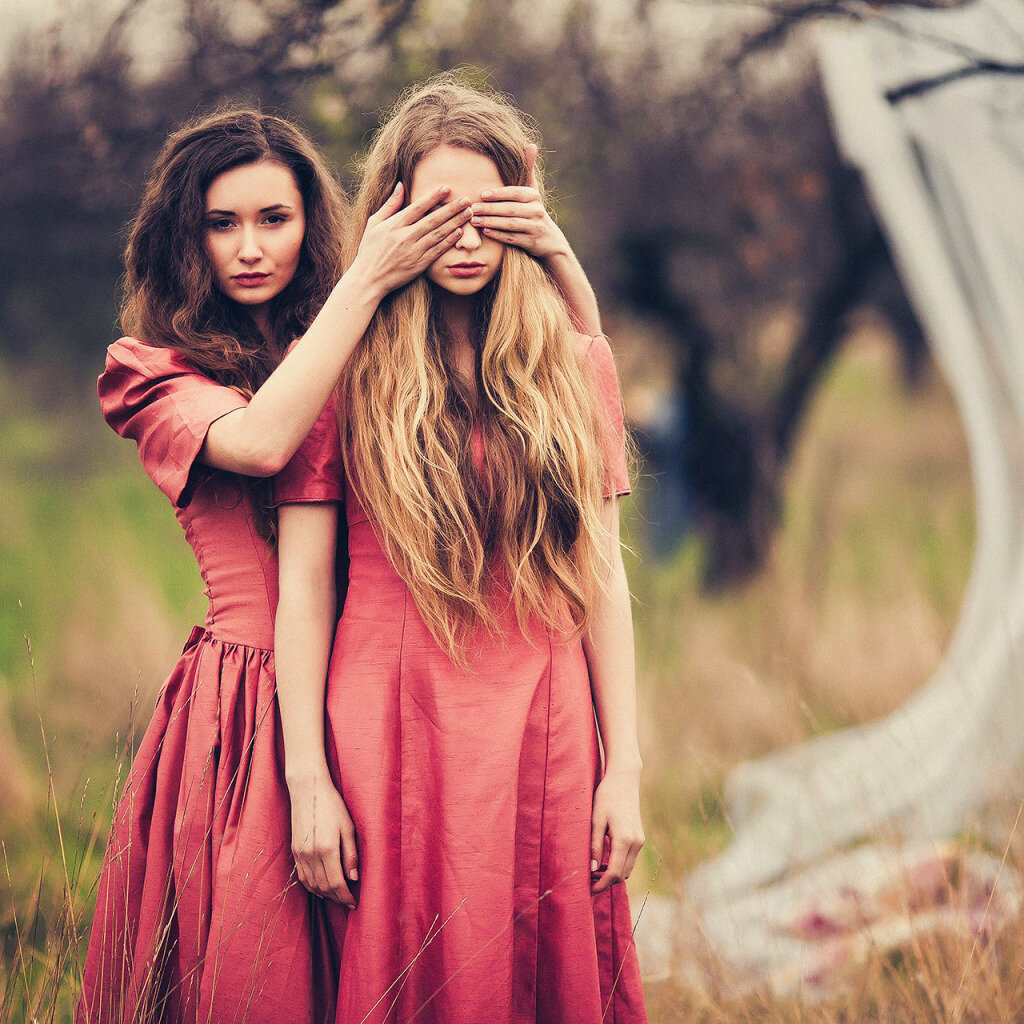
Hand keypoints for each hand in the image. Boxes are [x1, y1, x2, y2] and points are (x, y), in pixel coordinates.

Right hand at [288, 771, 358, 907]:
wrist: (308, 789)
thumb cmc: (332, 805)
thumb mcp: (348, 827)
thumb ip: (351, 854)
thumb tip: (353, 878)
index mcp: (327, 849)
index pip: (336, 884)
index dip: (345, 897)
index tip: (354, 903)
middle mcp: (311, 855)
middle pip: (323, 888)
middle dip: (336, 898)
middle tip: (347, 902)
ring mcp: (300, 854)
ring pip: (311, 885)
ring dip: (324, 895)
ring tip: (337, 897)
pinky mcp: (294, 850)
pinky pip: (302, 876)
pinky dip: (311, 886)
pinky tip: (320, 889)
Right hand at [349, 182, 472, 298]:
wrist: (369, 279)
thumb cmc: (370, 250)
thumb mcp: (373, 224)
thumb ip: (389, 205)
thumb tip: (400, 185)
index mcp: (394, 225)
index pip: (417, 207)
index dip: (433, 197)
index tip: (446, 188)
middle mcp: (405, 237)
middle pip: (432, 220)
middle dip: (451, 209)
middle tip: (466, 200)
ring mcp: (413, 252)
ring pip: (438, 234)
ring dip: (455, 223)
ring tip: (468, 213)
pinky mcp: (419, 265)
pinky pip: (437, 251)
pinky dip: (448, 241)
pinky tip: (460, 232)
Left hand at [469, 144, 568, 259]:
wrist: (550, 240)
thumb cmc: (533, 211)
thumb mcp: (533, 191)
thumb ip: (528, 170)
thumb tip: (531, 145)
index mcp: (534, 196)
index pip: (515, 192)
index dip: (499, 193)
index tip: (482, 194)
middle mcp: (537, 211)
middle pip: (510, 209)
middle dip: (490, 209)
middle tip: (473, 208)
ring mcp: (535, 228)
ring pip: (510, 224)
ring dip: (491, 222)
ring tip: (474, 220)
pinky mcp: (532, 243)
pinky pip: (512, 238)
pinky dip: (498, 235)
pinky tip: (485, 232)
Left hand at [590, 765, 644, 894]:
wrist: (624, 779)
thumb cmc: (607, 796)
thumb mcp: (596, 820)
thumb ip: (595, 846)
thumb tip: (592, 870)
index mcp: (624, 839)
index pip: (614, 873)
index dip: (601, 885)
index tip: (588, 889)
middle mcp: (636, 843)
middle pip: (622, 875)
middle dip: (606, 882)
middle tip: (588, 882)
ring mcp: (640, 840)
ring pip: (628, 869)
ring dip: (613, 875)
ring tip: (594, 872)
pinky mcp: (640, 837)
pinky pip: (630, 859)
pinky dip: (619, 865)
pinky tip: (604, 861)